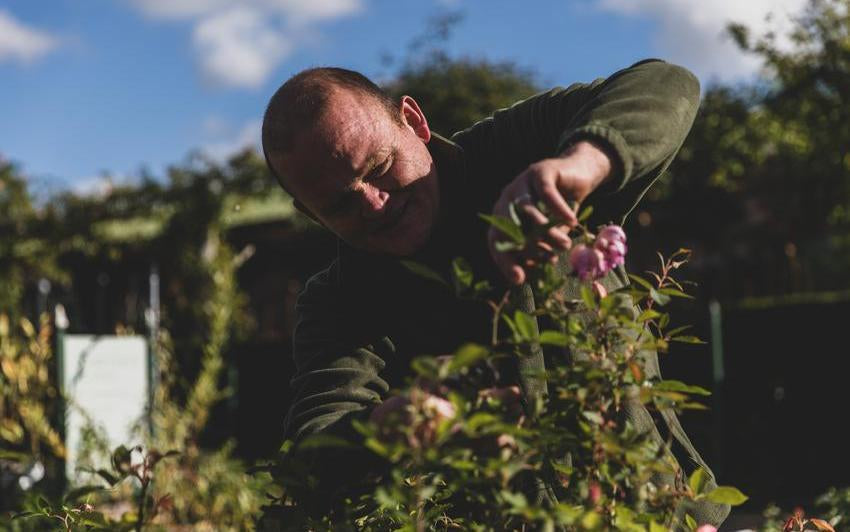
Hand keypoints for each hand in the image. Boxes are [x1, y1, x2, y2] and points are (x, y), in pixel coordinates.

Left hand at [488, 140, 612, 284]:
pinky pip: (546, 193)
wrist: (578, 175)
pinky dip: (558, 209)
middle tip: (546, 261)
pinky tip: (571, 222)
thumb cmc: (560, 210)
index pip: (496, 240)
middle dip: (525, 247)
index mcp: (504, 216)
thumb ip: (538, 250)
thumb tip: (528, 275)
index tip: (520, 279)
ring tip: (565, 244)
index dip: (505, 260)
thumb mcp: (549, 234)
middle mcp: (507, 199)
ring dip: (546, 231)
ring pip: (528, 210)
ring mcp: (522, 183)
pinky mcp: (540, 171)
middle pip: (507, 225)